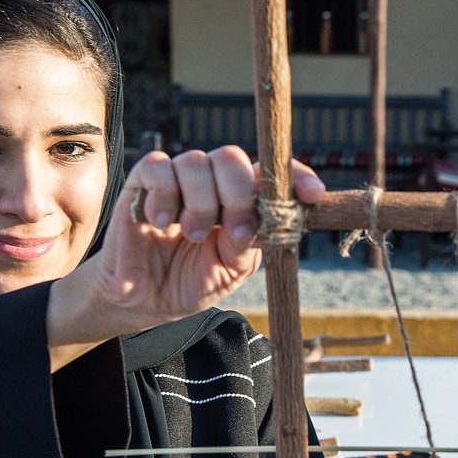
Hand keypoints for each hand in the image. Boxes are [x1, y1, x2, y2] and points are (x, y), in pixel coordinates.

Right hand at [47, 146, 323, 367]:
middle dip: (238, 192)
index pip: (271, 175)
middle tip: (234, 230)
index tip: (313, 194)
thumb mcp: (231, 269)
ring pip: (197, 161)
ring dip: (201, 202)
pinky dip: (165, 193)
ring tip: (193, 235)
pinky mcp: (144, 184)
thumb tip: (264, 219)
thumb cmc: (191, 282)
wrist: (145, 300)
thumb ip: (249, 242)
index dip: (295, 177)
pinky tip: (162, 222)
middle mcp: (213, 184)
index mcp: (242, 201)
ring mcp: (179, 181)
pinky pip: (158, 167)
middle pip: (232, 158)